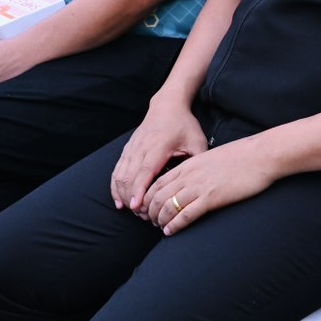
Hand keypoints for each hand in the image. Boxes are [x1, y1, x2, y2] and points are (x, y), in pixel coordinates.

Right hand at [111, 98, 207, 212]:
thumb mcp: (197, 141)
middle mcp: (141, 147)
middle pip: (129, 176)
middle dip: (132, 198)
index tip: (136, 206)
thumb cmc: (183, 124)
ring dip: (123, 194)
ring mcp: (132, 148)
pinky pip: (117, 170)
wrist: (167, 105)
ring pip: (121, 174)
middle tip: (142, 215)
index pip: (145, 170)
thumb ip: (199, 160)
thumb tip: (204, 182)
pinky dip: (116, 187)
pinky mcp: (127, 149)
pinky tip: (119, 201)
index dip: (139, 189)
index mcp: (158, 146)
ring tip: (132, 210)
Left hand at [142, 139, 276, 234]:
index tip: (147, 209)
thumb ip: (198, 169)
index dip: (147, 198)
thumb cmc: (241, 157)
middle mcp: (189, 175)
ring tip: (161, 228)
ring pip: (168, 207)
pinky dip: (175, 225)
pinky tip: (170, 232)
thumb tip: (191, 180)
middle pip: (157, 196)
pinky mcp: (211, 198)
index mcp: (188, 165)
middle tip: (151, 222)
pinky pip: (186, 215)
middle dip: (150, 212)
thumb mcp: (212, 158)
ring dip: (160, 220)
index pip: (157, 183)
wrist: (262, 155)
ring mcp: (199, 187)